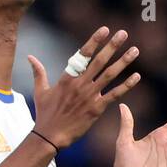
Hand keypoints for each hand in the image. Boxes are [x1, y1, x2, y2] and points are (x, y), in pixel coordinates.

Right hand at [28, 27, 139, 149]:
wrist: (50, 136)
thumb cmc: (45, 114)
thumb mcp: (41, 91)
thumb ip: (38, 72)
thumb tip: (30, 57)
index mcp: (67, 78)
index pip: (83, 54)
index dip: (94, 41)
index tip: (105, 30)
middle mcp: (80, 84)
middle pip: (99, 61)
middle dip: (112, 46)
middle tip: (123, 33)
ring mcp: (89, 96)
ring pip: (110, 75)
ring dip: (123, 61)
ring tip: (135, 50)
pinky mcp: (96, 109)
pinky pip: (114, 95)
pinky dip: (126, 85)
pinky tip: (136, 76)